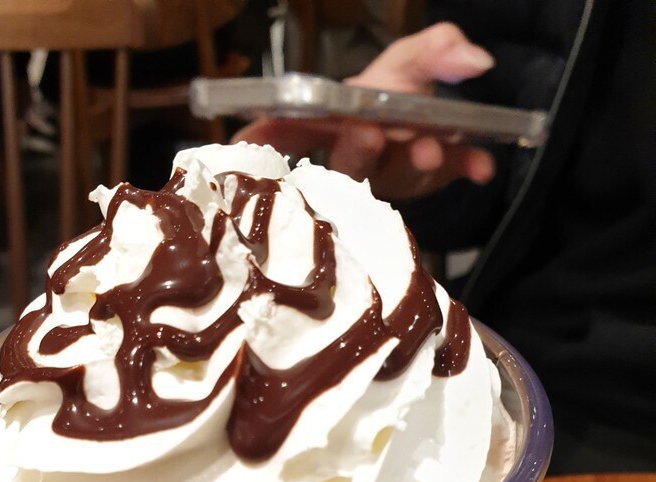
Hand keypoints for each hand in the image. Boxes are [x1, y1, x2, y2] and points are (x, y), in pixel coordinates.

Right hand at [234, 22, 496, 199]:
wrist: (441, 117)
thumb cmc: (400, 89)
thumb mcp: (409, 59)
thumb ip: (430, 49)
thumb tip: (471, 60)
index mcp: (333, 120)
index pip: (289, 130)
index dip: (264, 139)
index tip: (245, 144)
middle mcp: (354, 155)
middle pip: (345, 161)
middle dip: (356, 149)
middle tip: (369, 134)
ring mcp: (390, 176)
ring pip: (394, 176)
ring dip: (412, 163)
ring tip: (432, 149)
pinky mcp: (427, 185)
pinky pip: (445, 181)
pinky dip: (465, 169)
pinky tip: (483, 168)